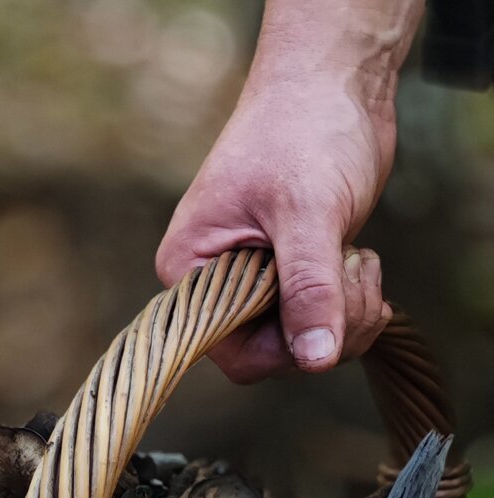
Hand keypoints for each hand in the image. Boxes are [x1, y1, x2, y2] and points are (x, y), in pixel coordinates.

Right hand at [156, 71, 396, 382]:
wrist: (334, 83)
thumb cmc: (302, 130)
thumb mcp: (306, 213)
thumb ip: (309, 288)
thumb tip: (315, 359)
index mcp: (192, 272)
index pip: (232, 352)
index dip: (283, 346)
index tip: (322, 306)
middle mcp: (216, 286)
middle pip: (272, 353)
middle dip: (327, 324)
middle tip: (354, 272)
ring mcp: (255, 282)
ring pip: (304, 340)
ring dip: (348, 313)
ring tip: (359, 260)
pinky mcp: (291, 274)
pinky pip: (322, 320)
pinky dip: (353, 303)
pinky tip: (361, 262)